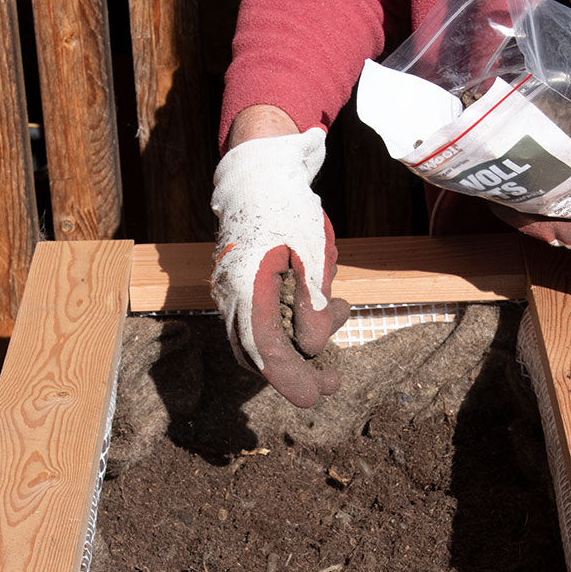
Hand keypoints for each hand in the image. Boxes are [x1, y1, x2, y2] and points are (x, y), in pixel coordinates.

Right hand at [210, 123, 349, 405]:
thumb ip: (314, 306)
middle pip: (260, 355)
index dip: (293, 380)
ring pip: (262, 340)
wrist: (259, 175)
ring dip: (301, 343)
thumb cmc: (288, 211)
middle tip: (334, 380)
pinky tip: (323, 306)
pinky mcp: (239, 287)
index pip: (267, 353)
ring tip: (340, 314)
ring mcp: (231, 293)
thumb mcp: (313, 257)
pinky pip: (262, 321)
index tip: (318, 397)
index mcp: (249, 292)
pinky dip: (291, 325)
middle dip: (300, 371)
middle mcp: (232, 298)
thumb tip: (313, 347)